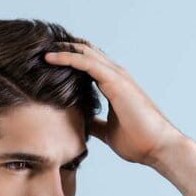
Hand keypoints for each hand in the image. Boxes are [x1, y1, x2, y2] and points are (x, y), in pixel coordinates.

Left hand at [44, 40, 188, 166]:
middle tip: (38, 49)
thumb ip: (95, 123)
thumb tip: (82, 123)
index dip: (68, 60)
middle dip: (62, 50)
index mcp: (114, 85)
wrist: (158, 148)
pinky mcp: (116, 82)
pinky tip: (51, 57)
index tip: (46, 61)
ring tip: (39, 47)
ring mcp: (117, 77)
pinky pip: (87, 63)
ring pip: (84, 53)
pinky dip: (68, 58)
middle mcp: (116, 76)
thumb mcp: (107, 131)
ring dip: (62, 49)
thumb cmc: (138, 141)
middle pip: (85, 53)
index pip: (88, 64)